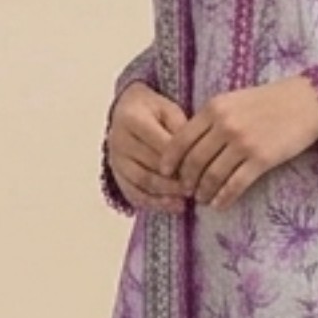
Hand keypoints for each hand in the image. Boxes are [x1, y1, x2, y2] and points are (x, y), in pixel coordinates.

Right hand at [106, 82, 194, 213]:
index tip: (201, 169)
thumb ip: (181, 131)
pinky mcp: (117, 174)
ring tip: (186, 200)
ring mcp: (116, 159)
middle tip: (197, 188)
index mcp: (132, 119)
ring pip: (142, 181)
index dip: (181, 159)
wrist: (128, 111)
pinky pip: (133, 193)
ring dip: (166, 194)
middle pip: (151, 165)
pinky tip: (172, 207)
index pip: (161, 144)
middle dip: (175, 179)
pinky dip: (153, 203)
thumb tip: (193, 158)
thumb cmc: (153, 111)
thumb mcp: (170, 111)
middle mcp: (119, 140)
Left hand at [163, 74, 317, 210]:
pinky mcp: (262, 159)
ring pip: (212, 175)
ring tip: (201, 199)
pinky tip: (219, 203)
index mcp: (214, 108)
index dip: (169, 160)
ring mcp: (243, 143)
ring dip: (203, 191)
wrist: (308, 100)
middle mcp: (224, 125)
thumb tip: (193, 143)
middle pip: (194, 160)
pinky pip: (235, 184)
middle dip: (186, 180)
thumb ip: (213, 118)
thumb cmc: (271, 100)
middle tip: (185, 190)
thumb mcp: (235, 100)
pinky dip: (224, 197)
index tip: (165, 172)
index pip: (180, 139)